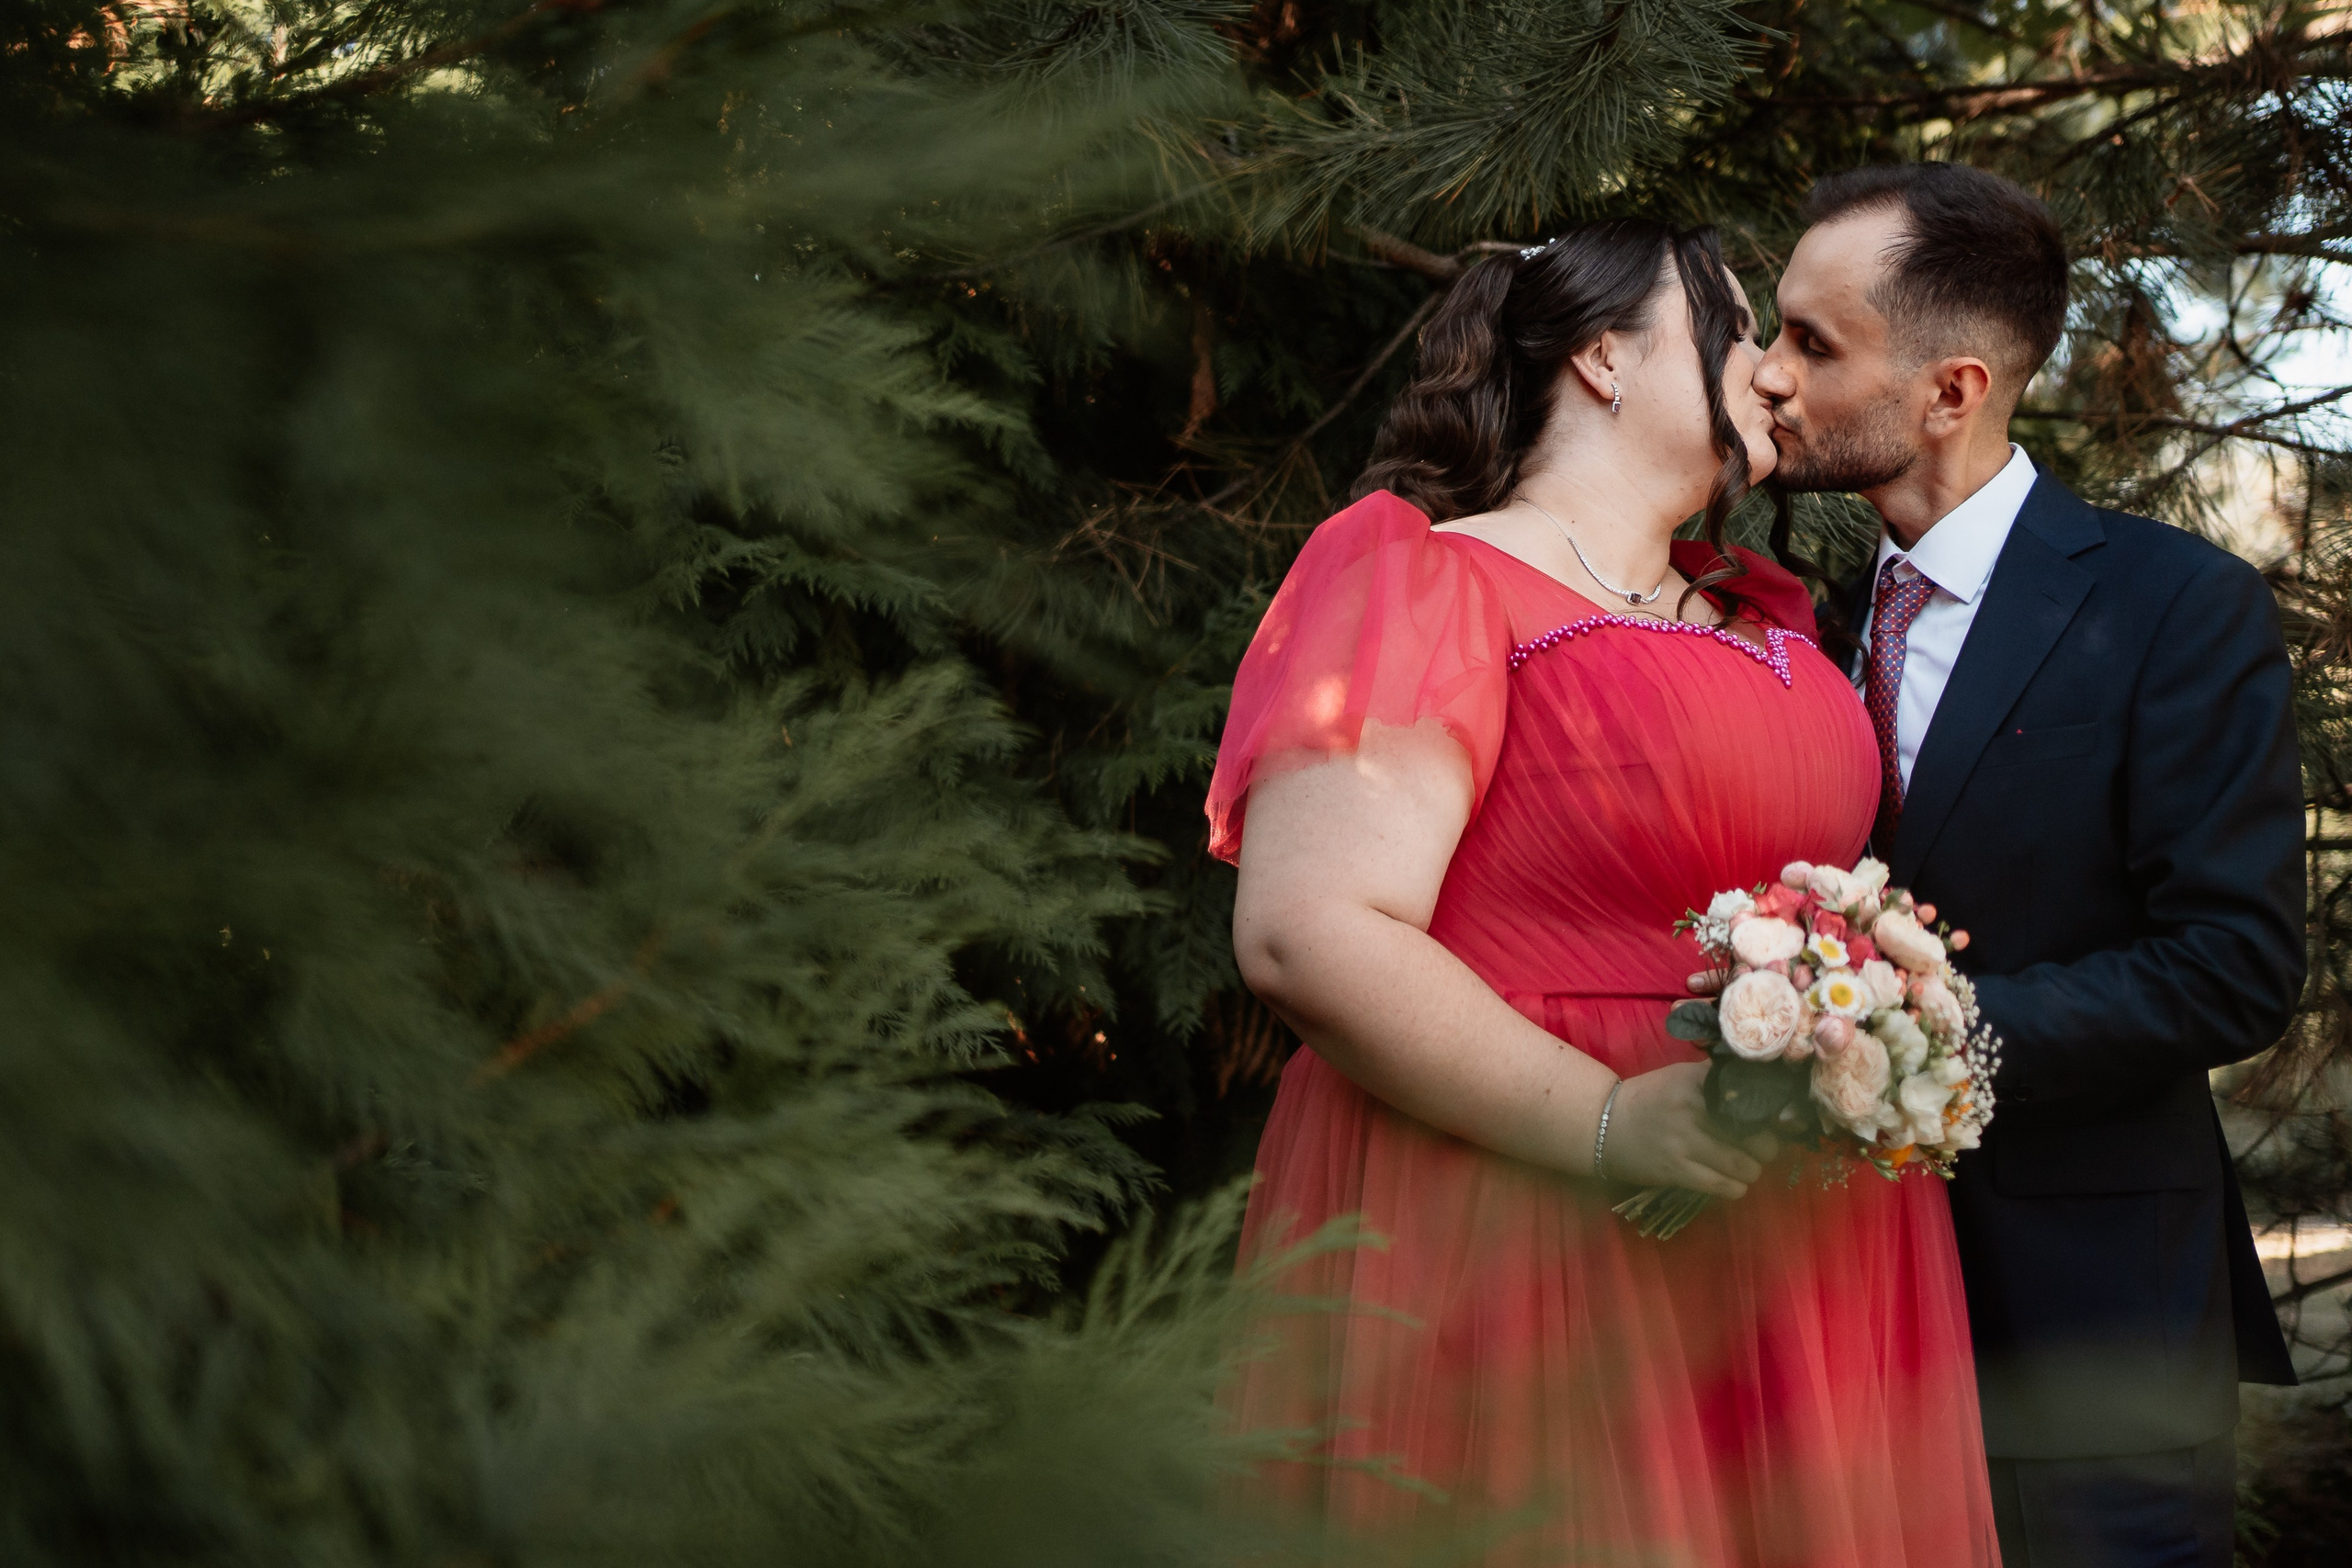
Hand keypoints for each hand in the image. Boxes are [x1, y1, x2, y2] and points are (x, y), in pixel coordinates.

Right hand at [1599, 1062, 1766, 1198]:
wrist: (1602, 1124)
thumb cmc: (1650, 1099)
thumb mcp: (1682, 1077)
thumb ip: (1718, 1079)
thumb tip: (1767, 1084)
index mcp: (1697, 1080)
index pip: (1752, 1096)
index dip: (1773, 1113)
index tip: (1778, 1121)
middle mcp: (1693, 1108)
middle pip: (1756, 1135)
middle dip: (1766, 1148)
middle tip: (1762, 1149)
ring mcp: (1684, 1141)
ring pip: (1744, 1165)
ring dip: (1752, 1170)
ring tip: (1747, 1167)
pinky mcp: (1676, 1170)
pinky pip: (1723, 1186)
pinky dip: (1736, 1188)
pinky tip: (1732, 1183)